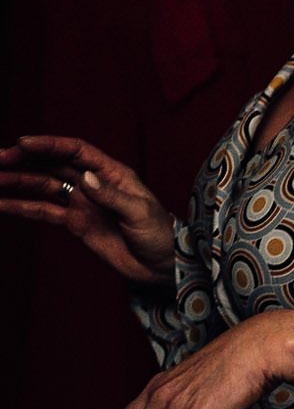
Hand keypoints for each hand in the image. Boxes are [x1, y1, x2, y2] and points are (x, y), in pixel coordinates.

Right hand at [0, 136, 177, 281]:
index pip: (76, 151)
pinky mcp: (76, 222)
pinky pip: (44, 210)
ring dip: (18, 180)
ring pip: (44, 185)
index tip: (23, 143)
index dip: (50, 144)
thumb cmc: (160, 234)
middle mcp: (94, 183)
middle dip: (26, 158)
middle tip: (0, 157)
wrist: (162, 265)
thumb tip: (86, 178)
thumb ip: (111, 196)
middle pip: (54, 163)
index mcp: (112, 173)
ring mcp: (83, 202)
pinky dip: (21, 207)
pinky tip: (0, 204)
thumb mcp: (140, 213)